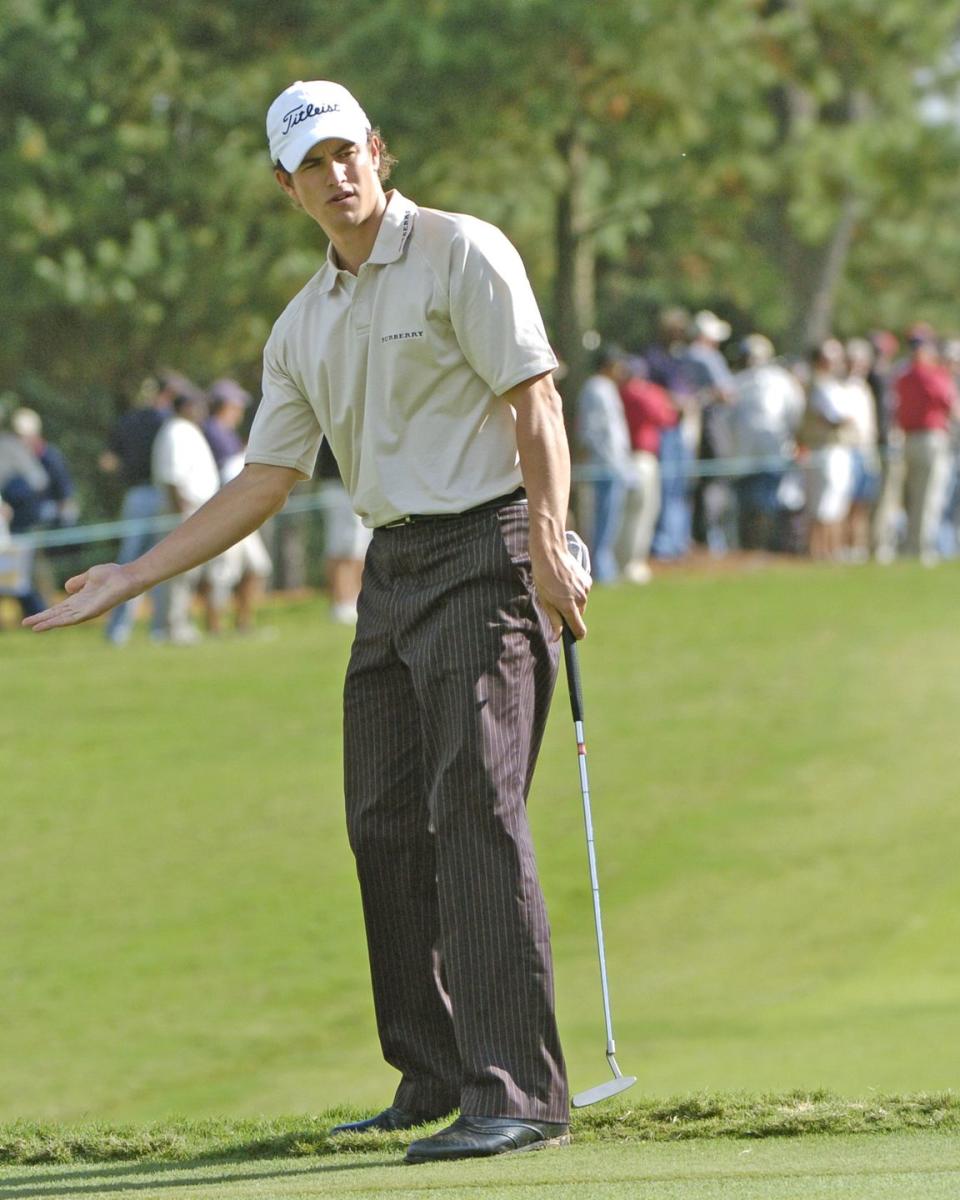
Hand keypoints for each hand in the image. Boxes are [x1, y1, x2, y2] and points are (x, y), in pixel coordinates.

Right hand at [22, 562, 137, 631]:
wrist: (127, 577)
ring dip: (48, 623)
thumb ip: (78, 582)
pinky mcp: (93, 611)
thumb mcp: (90, 575)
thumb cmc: (113, 575)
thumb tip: (67, 588)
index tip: (32, 618)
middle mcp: (82, 607)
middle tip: (25, 624)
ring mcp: (87, 610)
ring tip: (33, 627)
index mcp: (80, 599)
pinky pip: (74, 618)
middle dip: (43, 620)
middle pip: (58, 615)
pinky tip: (51, 624)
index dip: (46, 613)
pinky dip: (61, 621)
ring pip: (63, 619)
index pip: (59, 608)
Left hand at [531, 545, 590, 640]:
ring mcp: (586, 590)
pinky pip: (583, 592)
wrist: (551, 553)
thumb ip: (554, 621)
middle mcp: (581, 599)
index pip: (580, 630)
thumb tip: (556, 638)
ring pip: (580, 604)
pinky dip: (576, 591)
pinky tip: (566, 581)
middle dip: (569, 613)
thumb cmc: (543, 578)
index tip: (572, 636)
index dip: (576, 635)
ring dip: (572, 601)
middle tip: (556, 601)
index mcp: (569, 607)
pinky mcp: (588, 581)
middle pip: (578, 615)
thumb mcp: (545, 601)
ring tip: (559, 588)